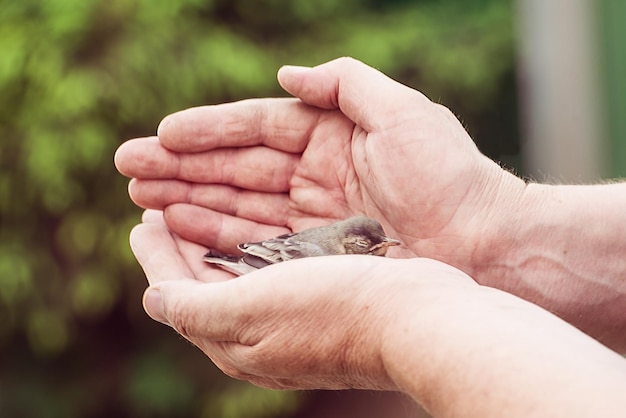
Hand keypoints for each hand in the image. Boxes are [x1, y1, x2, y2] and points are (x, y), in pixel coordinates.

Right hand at [115, 57, 525, 273]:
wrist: (486, 243)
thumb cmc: (448, 175)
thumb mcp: (401, 111)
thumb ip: (343, 84)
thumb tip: (286, 76)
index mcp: (331, 136)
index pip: (257, 129)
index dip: (208, 130)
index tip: (161, 133)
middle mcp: (316, 175)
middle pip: (236, 168)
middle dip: (182, 168)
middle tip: (127, 168)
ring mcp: (313, 216)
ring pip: (237, 205)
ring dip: (188, 200)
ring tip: (141, 199)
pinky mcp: (316, 254)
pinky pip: (256, 241)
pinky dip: (217, 235)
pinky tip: (179, 229)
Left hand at [130, 210, 476, 390]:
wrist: (419, 318)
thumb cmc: (336, 310)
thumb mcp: (252, 310)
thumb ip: (195, 307)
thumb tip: (152, 299)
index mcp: (236, 340)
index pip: (177, 291)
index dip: (157, 253)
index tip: (142, 217)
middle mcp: (261, 332)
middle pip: (204, 280)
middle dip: (178, 239)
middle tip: (160, 201)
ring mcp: (293, 314)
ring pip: (237, 267)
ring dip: (211, 233)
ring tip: (195, 202)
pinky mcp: (322, 294)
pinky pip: (272, 262)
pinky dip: (251, 237)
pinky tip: (254, 220)